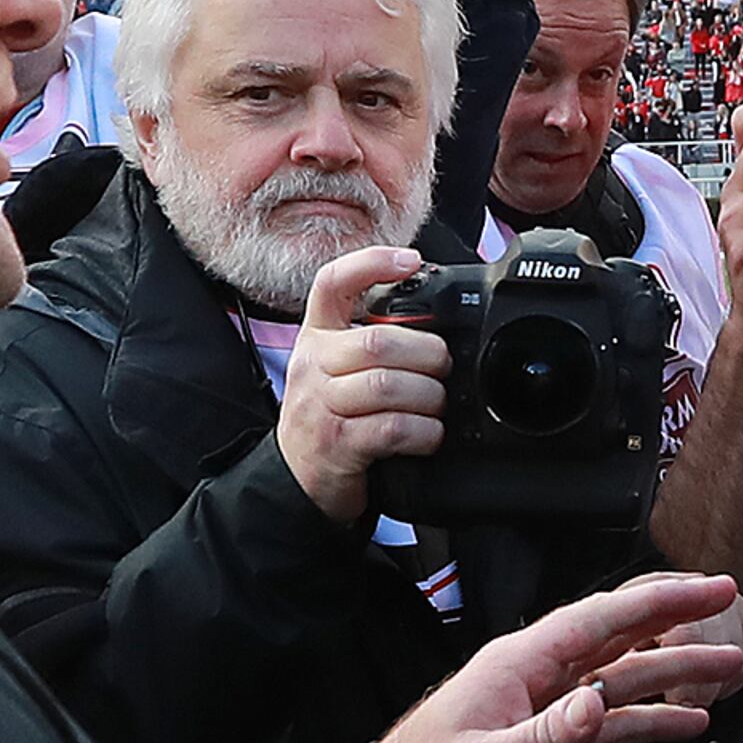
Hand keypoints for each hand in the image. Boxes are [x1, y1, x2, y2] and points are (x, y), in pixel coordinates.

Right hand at [275, 245, 451, 524]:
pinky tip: (429, 435)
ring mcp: (319, 406)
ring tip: (438, 405)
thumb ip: (373, 344)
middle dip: (426, 353)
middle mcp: (312, 365)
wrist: (298, 483)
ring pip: (386, 385)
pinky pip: (390, 428)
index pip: (331, 284)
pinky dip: (422, 431)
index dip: (370, 264)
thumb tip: (434, 326)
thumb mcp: (339, 372)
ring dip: (428, 395)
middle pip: (377, 341)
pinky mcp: (335, 444)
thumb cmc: (333, 421)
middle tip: (443, 367)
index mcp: (316, 337)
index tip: (411, 260)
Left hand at [377, 574, 742, 742]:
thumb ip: (547, 736)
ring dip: (674, 672)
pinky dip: (649, 721)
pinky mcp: (552, 742)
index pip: (600, 619)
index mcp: (519, 664)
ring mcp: (548, 708)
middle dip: (677, 621)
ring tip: (731, 667)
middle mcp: (538, 675)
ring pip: (623, 679)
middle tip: (733, 604)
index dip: (658, 600)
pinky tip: (689, 723)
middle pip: (620, 638)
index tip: (709, 588)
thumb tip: (598, 702)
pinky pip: (612, 724)